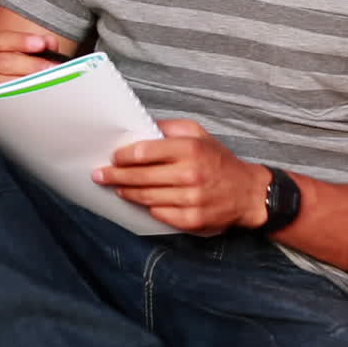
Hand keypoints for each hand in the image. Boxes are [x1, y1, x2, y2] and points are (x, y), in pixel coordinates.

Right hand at [0, 31, 65, 90]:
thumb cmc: (2, 75)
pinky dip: (15, 97)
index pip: (0, 40)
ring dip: (26, 82)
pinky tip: (31, 96)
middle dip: (31, 64)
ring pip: (0, 82)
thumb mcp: (15, 57)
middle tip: (53, 68)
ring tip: (47, 82)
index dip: (21, 41)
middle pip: (3, 61)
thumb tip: (50, 43)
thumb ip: (34, 48)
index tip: (42, 44)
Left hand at [93, 119, 270, 232]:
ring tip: (116, 187)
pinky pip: (159, 214)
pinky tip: (141, 201)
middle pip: (140, 177)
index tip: (114, 157)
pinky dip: (148, 207)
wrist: (248, 193)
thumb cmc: (220, 161)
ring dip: (127, 192)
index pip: (145, 152)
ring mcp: (190, 199)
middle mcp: (189, 174)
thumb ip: (171, 128)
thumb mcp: (200, 134)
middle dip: (115, 176)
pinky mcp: (191, 220)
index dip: (124, 156)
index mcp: (190, 149)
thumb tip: (143, 126)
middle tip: (99, 175)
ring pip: (146, 197)